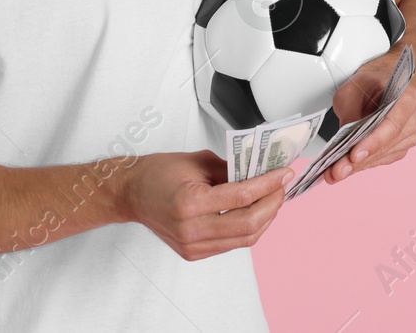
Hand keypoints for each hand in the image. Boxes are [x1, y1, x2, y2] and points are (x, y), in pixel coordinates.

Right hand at [118, 150, 292, 260]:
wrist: (131, 194)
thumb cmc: (158, 174)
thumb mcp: (198, 161)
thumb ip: (231, 169)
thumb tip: (262, 172)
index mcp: (190, 203)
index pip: (243, 197)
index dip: (269, 184)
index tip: (284, 174)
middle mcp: (191, 229)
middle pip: (248, 224)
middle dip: (273, 204)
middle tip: (282, 186)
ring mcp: (192, 246)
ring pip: (244, 239)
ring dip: (265, 218)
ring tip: (273, 198)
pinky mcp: (194, 253)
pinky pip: (232, 244)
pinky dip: (248, 229)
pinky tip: (255, 212)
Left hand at [323, 53, 415, 184]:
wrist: (381, 85)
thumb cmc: (371, 85)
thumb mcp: (351, 90)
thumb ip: (349, 112)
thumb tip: (345, 141)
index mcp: (408, 96)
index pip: (392, 124)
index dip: (373, 142)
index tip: (354, 155)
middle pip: (387, 144)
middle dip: (359, 160)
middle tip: (337, 170)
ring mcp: (412, 134)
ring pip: (384, 156)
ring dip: (359, 166)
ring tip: (336, 171)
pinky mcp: (402, 147)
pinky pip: (383, 160)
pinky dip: (365, 164)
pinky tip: (349, 167)